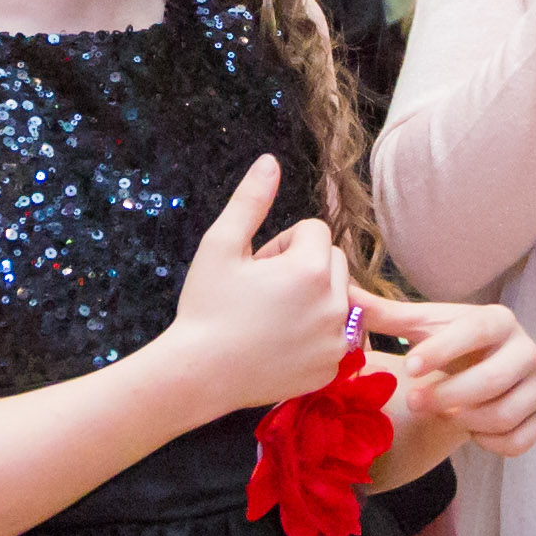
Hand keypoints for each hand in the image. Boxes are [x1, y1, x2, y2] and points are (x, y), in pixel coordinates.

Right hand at [164, 157, 362, 411]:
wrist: (198, 374)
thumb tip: (270, 162)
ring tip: (270, 318)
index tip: (256, 267)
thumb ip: (250, 201)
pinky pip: (334, 337)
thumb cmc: (205, 308)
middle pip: (333, 262)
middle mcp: (335, 304)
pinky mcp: (331, 367)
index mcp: (311, 269)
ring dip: (312, 300)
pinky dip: (313, 336)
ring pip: (337, 299)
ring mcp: (337, 340)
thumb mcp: (220, 247)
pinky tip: (278, 345)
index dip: (282, 244)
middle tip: (262, 291)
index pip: (314, 230)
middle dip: (303, 268)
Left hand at [367, 295, 535, 458]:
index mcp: (498, 320)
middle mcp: (526, 350)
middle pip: (494, 378)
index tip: (408, 366)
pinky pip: (519, 440)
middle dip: (447, 395)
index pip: (477, 330)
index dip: (443, 349)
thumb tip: (342, 292)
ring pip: (505, 413)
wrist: (477, 371)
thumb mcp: (417, 328)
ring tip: (441, 414)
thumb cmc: (444, 346)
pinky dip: (490, 442)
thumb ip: (382, 314)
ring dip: (465, 420)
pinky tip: (468, 431)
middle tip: (412, 401)